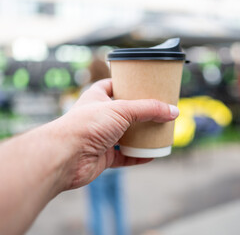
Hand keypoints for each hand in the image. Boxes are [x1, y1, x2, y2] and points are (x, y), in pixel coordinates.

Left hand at [55, 78, 178, 189]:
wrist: (65, 157)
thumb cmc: (85, 125)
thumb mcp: (121, 109)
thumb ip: (149, 109)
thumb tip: (173, 111)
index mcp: (97, 97)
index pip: (113, 86)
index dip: (128, 84)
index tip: (145, 84)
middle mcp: (98, 117)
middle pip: (124, 112)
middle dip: (141, 113)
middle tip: (159, 111)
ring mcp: (101, 137)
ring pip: (126, 135)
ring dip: (142, 136)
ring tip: (160, 132)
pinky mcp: (104, 157)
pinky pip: (126, 156)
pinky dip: (139, 156)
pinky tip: (153, 155)